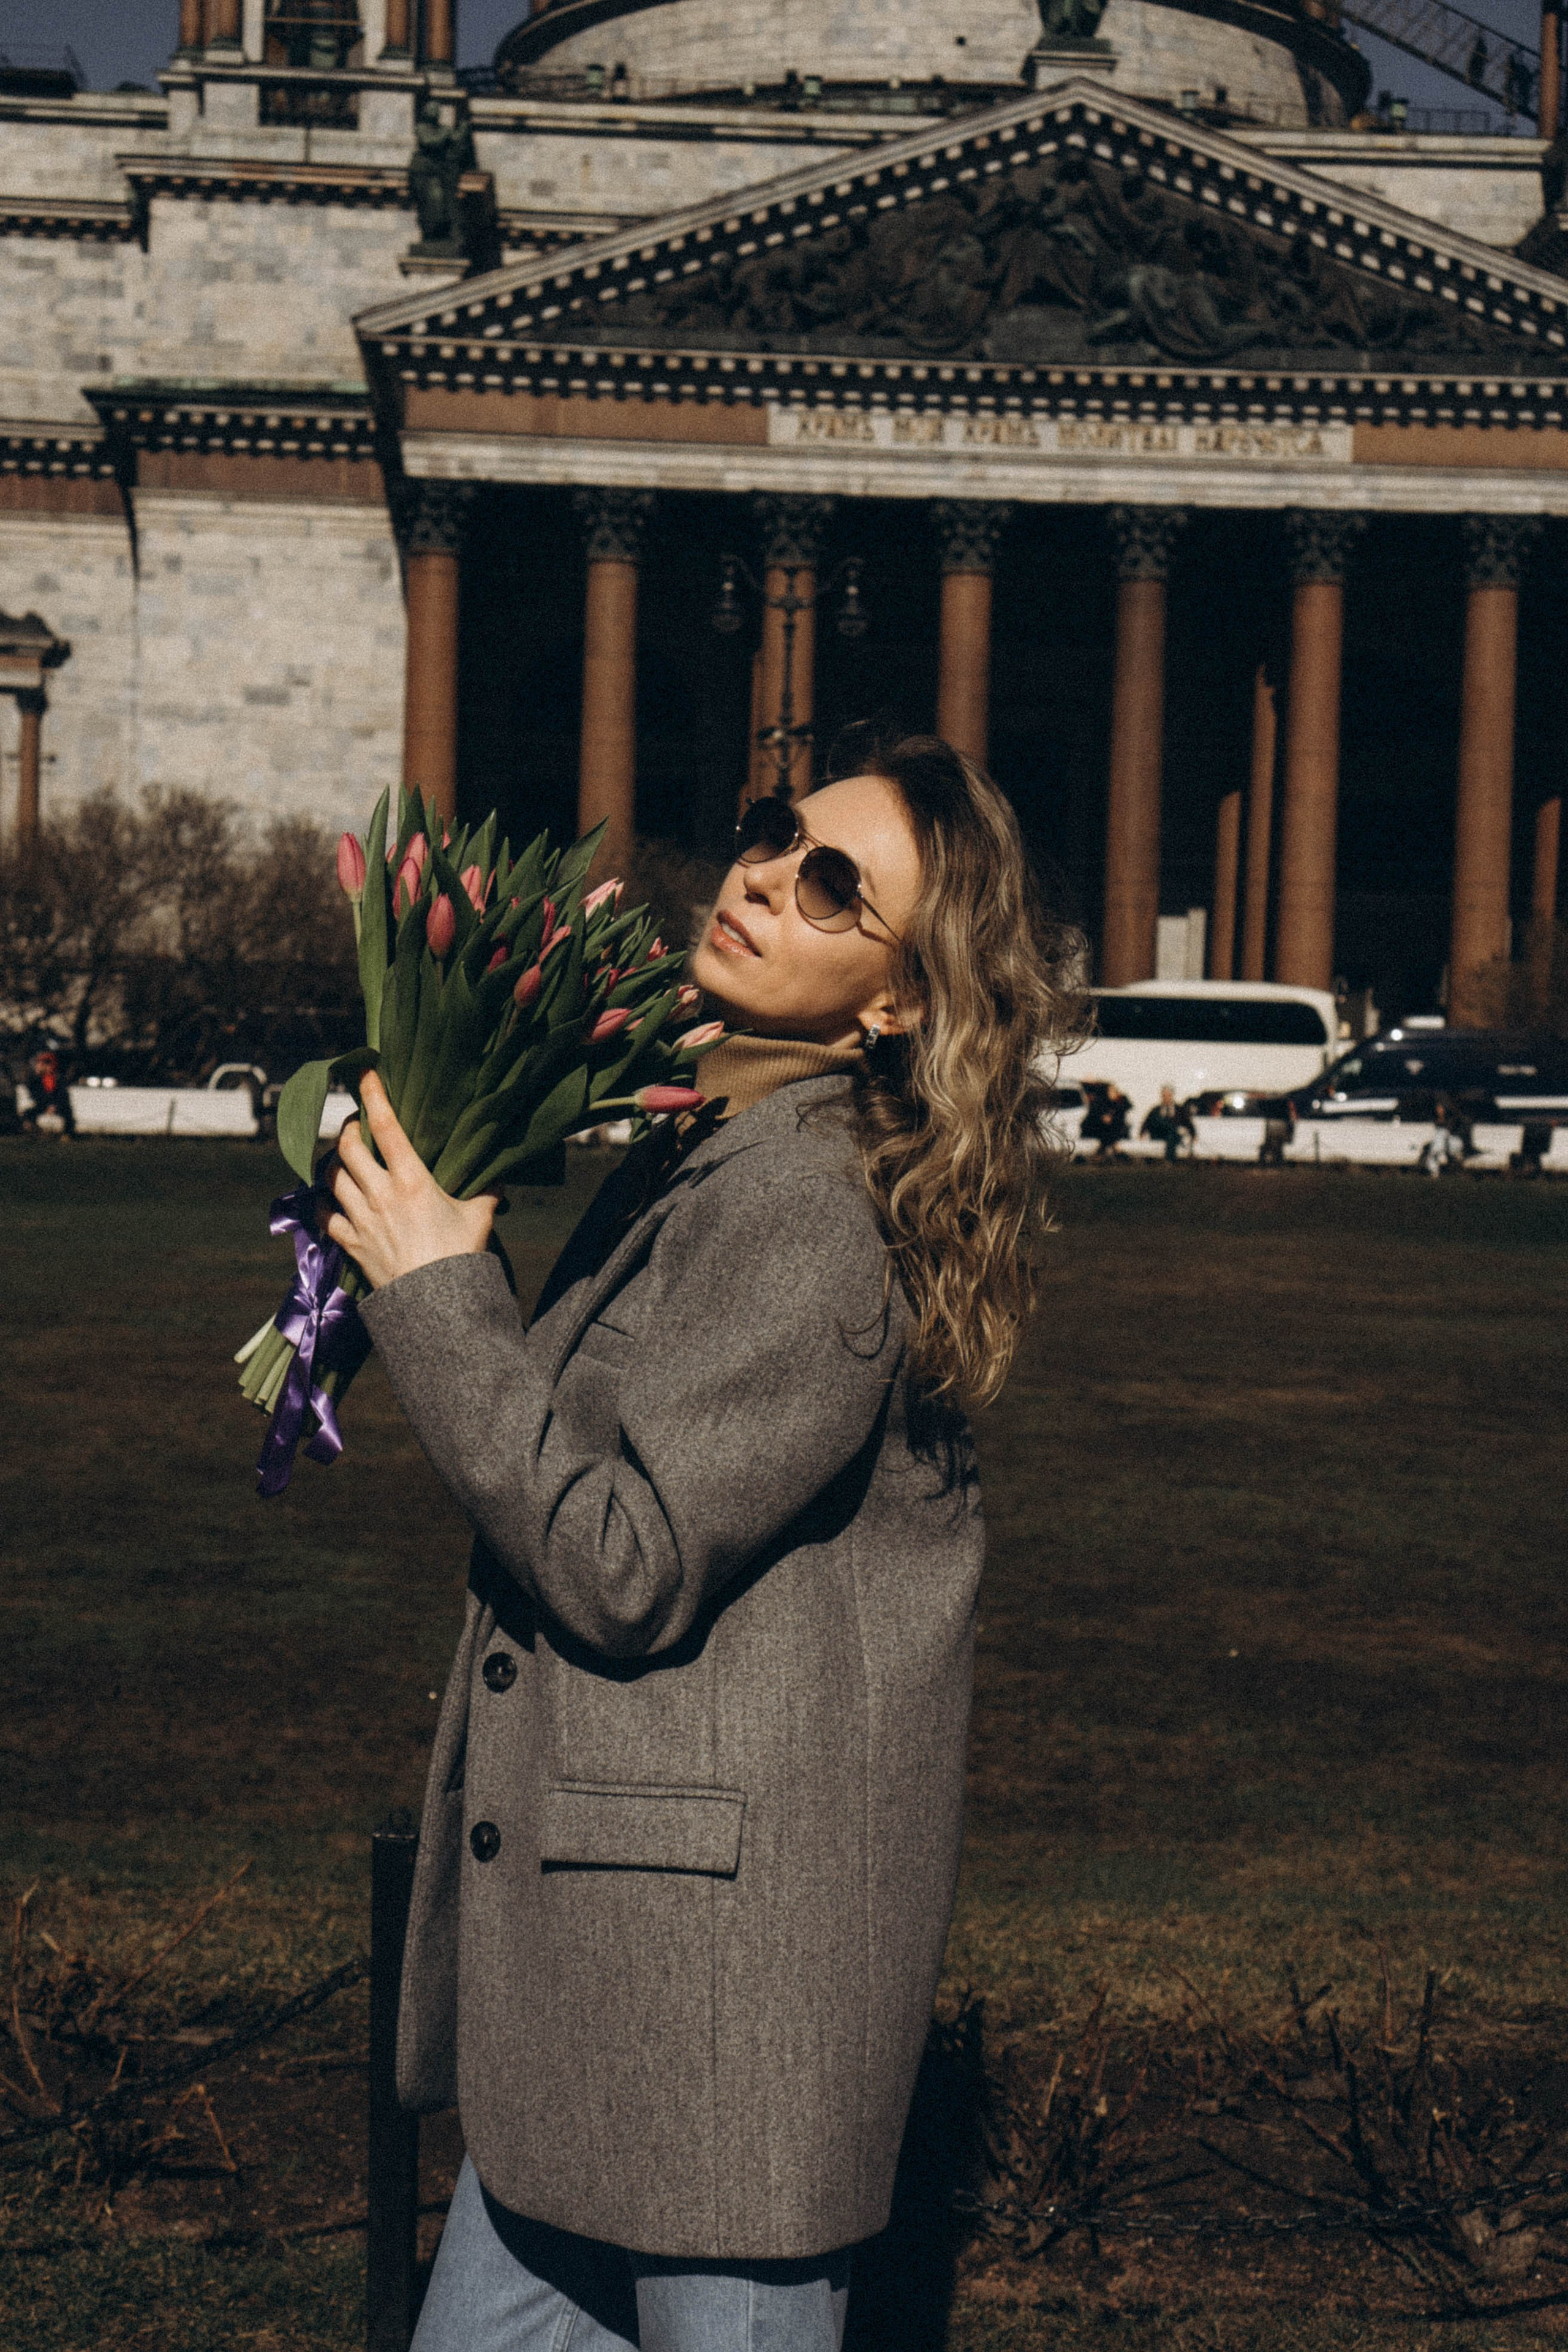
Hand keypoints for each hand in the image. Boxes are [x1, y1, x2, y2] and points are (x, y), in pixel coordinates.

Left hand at [323, 1071, 499, 1290]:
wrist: (436, 1306)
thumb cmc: (461, 1259)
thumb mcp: (480, 1218)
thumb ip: (487, 1192)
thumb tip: (498, 1177)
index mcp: (413, 1180)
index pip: (386, 1126)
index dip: (373, 1095)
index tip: (364, 1072)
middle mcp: (380, 1194)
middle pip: (347, 1148)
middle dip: (348, 1130)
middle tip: (356, 1125)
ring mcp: (361, 1219)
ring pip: (332, 1177)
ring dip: (334, 1163)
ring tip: (343, 1158)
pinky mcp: (350, 1243)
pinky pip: (326, 1214)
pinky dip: (325, 1201)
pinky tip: (333, 1198)